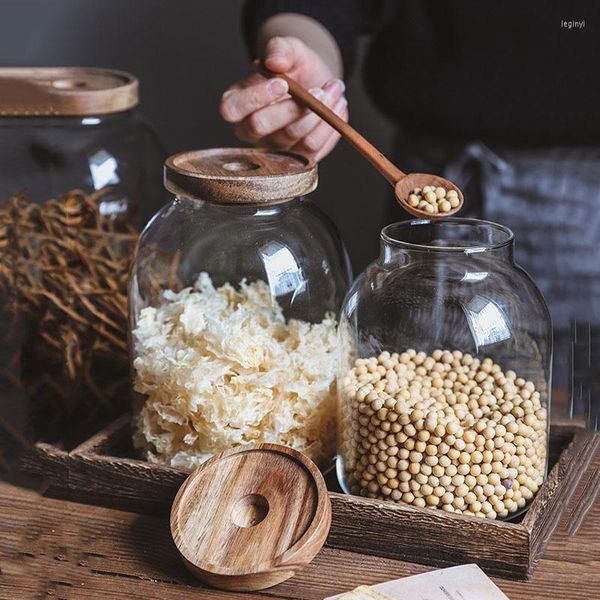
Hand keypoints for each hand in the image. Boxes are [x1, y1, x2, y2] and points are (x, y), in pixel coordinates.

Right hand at [220, 36, 347, 161]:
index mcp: (238, 103)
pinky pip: (312, 149)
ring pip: (291, 137)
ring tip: (333, 90)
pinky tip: (338, 105)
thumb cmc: (295, 68)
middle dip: (292, 107)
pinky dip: (329, 126)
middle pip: (260, 126)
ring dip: (318, 113)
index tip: (282, 83)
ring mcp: (274, 147)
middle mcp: (251, 130)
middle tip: (318, 88)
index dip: (255, 98)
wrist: (317, 82)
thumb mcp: (288, 49)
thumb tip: (274, 61)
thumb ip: (279, 48)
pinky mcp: (297, 157)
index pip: (231, 110)